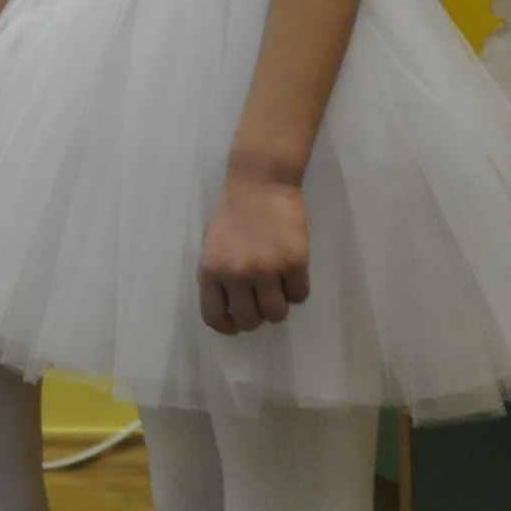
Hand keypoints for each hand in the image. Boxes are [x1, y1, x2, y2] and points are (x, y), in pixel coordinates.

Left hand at [198, 160, 312, 333]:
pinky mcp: (295, 262)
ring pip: (277, 314)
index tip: (235, 324)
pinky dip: (296, 290)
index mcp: (211, 270)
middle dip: (255, 317)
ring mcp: (268, 270)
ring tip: (276, 287)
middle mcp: (237, 274)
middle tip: (259, 301)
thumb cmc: (232, 213)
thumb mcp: (212, 246)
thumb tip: (227, 307)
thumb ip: (217, 276)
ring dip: (277, 306)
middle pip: (249, 321)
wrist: (259, 183)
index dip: (227, 326)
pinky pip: (299, 296)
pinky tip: (291, 273)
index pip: (214, 317)